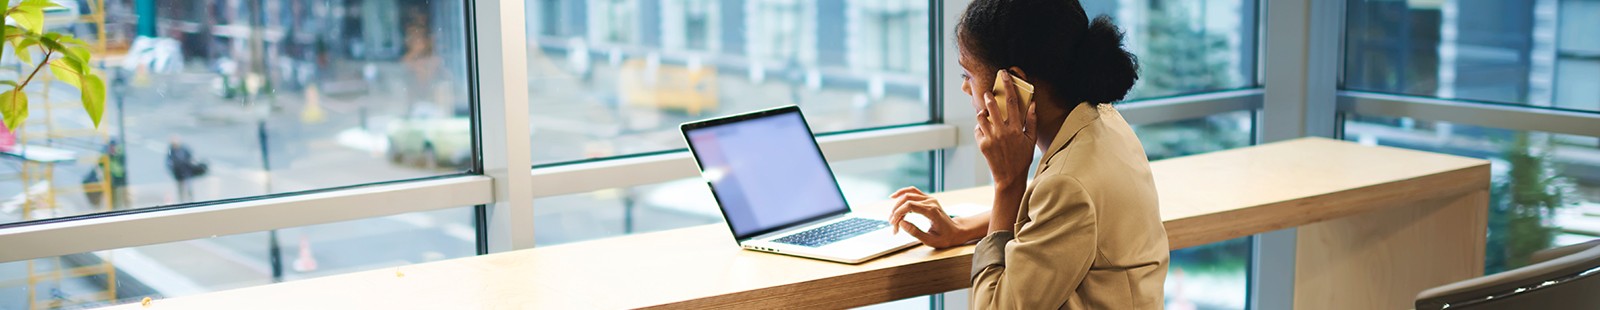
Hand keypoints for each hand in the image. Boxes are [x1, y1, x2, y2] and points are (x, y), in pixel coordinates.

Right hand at [887, 186, 982, 247]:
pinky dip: (903, 194)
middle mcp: (931, 202)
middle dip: (896, 211)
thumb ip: (915, 232)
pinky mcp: (928, 199)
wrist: (956, 232)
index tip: (893, 223)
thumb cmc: (945, 238)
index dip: (898, 213)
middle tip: (892, 224)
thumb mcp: (930, 240)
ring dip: (897, 203)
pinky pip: (913, 192)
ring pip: (909, 194)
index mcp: (932, 211)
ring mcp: (930, 198)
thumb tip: (901, 223)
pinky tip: (894, 197)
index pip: (910, 205)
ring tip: (891, 215)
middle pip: (907, 199)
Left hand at [974, 71, 1036, 187]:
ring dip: (982, 112)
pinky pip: (977, 130)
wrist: (1009, 178)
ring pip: (981, 117)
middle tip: (988, 93)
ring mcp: (991, 138)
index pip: (1012, 102)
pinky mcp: (982, 145)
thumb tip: (1032, 104)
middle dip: (989, 97)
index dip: (1008, 86)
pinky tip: (985, 130)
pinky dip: (980, 128)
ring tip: (985, 113)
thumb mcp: (1031, 140)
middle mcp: (1003, 132)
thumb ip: (1032, 122)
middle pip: (993, 107)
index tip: (1004, 74)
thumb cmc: (1022, 158)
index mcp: (1016, 129)